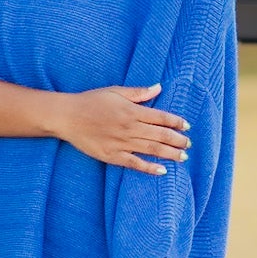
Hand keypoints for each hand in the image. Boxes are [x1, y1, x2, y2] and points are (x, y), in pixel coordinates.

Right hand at [53, 85, 189, 175]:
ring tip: (183, 157)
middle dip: (177, 140)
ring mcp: (121, 143)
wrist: (67, 116)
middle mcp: (130, 127)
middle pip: (160, 135)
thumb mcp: (115, 91)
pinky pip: (135, 164)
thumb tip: (158, 87)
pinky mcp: (112, 156)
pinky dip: (149, 168)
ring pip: (152, 149)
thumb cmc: (91, 101)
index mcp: (132, 111)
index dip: (176, 122)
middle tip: (189, 144)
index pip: (161, 117)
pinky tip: (162, 170)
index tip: (187, 126)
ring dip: (170, 154)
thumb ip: (138, 93)